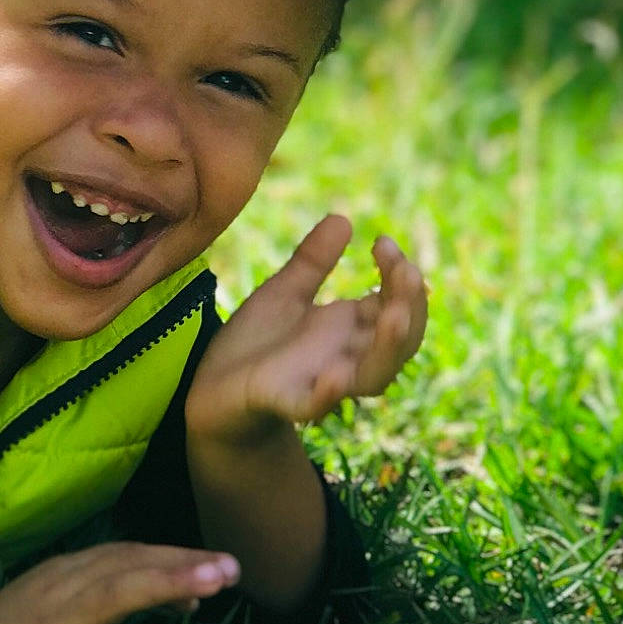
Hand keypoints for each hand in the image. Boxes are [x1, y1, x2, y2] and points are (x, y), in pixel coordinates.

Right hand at [0, 542, 239, 623]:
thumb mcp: (59, 603)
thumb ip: (113, 596)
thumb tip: (182, 595)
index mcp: (68, 571)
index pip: (130, 553)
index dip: (174, 555)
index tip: (217, 563)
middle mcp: (66, 587)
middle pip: (131, 566)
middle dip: (183, 562)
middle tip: (232, 566)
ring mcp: (58, 623)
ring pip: (118, 597)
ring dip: (167, 587)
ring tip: (211, 588)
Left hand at [186, 213, 427, 447]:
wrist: (211, 390)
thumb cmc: (255, 345)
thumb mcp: (283, 293)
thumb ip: (312, 262)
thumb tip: (342, 218)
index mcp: (350, 329)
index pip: (396, 304)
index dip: (400, 275)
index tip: (382, 242)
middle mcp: (346, 357)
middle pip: (399, 340)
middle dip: (410, 305)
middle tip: (406, 270)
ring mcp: (319, 382)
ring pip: (372, 376)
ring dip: (388, 348)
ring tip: (394, 316)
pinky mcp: (284, 402)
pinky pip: (312, 405)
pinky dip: (326, 396)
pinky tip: (335, 377)